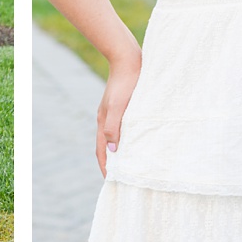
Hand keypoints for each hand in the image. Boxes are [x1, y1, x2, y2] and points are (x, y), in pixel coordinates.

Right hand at [95, 56, 140, 175]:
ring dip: (122, 151)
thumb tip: (113, 150)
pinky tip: (139, 141)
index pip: (102, 151)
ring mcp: (115, 113)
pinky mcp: (125, 107)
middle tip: (123, 177)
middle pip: (108, 146)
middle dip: (113, 162)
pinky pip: (125, 129)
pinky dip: (129, 139)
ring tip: (132, 164)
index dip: (106, 167)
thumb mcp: (118, 106)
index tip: (112, 181)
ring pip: (117, 138)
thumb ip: (113, 128)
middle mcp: (107, 119)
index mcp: (103, 121)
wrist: (129, 60)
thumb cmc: (125, 83)